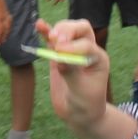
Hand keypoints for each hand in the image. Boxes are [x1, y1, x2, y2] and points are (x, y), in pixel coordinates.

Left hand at [0, 0, 11, 47]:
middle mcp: (3, 17)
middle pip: (3, 30)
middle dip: (1, 37)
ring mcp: (6, 15)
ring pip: (7, 26)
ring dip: (6, 33)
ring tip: (4, 39)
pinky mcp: (6, 12)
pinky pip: (9, 22)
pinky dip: (9, 27)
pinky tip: (8, 28)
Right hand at [41, 18, 109, 132]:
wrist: (78, 113)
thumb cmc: (85, 103)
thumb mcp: (81, 90)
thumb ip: (71, 72)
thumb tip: (59, 57)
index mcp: (98, 57)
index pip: (86, 44)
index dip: (73, 47)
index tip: (59, 54)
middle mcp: (87, 50)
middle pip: (81, 28)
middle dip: (68, 30)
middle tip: (56, 41)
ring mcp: (72, 51)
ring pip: (67, 30)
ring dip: (58, 30)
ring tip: (50, 37)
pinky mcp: (58, 55)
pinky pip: (53, 40)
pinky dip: (46, 32)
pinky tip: (39, 25)